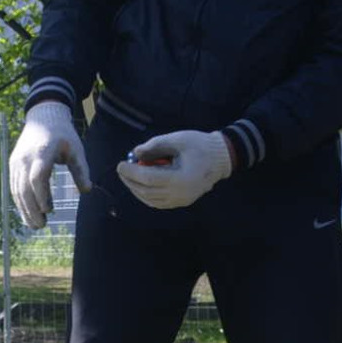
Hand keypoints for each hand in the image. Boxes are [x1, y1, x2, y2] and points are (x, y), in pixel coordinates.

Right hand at [9, 101, 88, 226]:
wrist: (43, 117)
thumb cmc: (63, 134)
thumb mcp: (76, 149)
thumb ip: (81, 170)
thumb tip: (86, 191)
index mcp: (42, 152)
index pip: (37, 177)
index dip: (41, 195)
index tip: (50, 210)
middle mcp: (25, 158)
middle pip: (24, 188)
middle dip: (32, 209)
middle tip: (41, 226)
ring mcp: (16, 161)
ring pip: (17, 189)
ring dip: (24, 209)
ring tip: (35, 225)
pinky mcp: (13, 164)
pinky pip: (14, 186)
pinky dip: (20, 202)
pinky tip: (28, 213)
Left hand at [118, 129, 232, 210]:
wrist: (221, 158)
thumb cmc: (199, 145)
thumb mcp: (177, 140)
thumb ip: (155, 146)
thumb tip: (135, 153)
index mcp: (180, 178)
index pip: (148, 179)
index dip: (131, 172)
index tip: (120, 164)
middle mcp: (180, 194)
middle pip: (147, 191)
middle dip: (130, 181)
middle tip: (121, 170)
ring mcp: (181, 200)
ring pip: (151, 200)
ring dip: (136, 189)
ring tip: (128, 177)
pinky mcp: (182, 202)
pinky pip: (159, 202)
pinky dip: (146, 195)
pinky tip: (140, 185)